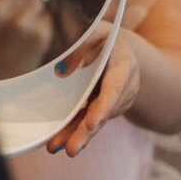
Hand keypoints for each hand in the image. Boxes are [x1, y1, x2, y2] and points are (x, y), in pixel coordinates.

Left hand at [45, 26, 140, 156]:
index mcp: (125, 66)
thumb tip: (61, 71)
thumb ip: (83, 46)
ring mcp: (115, 101)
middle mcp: (123, 89)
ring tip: (56, 148)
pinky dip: (75, 132)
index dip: (103, 107)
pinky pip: (90, 120)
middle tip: (71, 149)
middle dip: (86, 132)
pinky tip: (59, 143)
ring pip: (95, 121)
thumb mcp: (97, 31)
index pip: (114, 90)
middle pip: (104, 112)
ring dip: (76, 135)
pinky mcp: (103, 108)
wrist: (120, 48)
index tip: (92, 122)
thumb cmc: (105, 37)